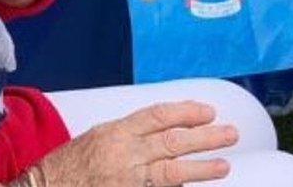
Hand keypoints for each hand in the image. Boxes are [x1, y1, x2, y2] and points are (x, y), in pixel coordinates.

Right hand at [34, 101, 234, 186]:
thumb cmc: (63, 168)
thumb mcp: (95, 139)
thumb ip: (128, 135)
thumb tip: (162, 132)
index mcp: (115, 132)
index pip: (159, 116)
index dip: (187, 112)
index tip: (207, 112)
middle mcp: (123, 154)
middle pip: (173, 141)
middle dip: (205, 137)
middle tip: (229, 134)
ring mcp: (126, 180)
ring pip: (171, 171)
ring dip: (201, 168)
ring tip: (223, 165)